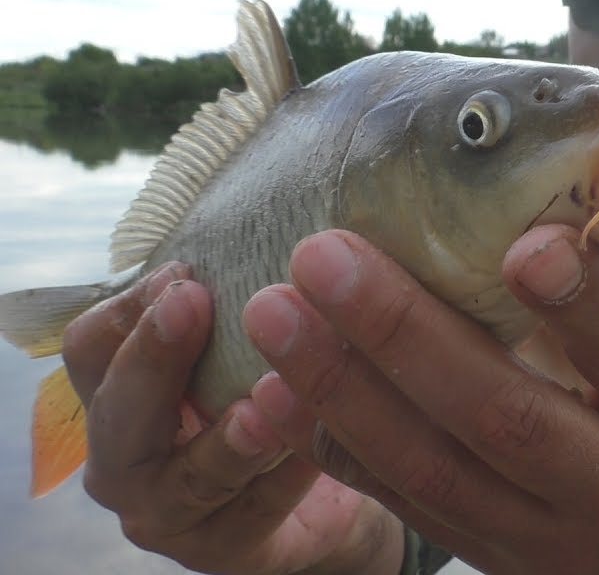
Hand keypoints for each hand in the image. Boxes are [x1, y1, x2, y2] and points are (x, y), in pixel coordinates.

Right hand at [61, 263, 400, 574]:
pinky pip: (256, 512)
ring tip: (264, 400)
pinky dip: (288, 474)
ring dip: (228, 436)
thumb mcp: (243, 344)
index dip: (133, 308)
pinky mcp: (225, 551)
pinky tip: (318, 445)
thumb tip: (287, 232)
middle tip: (192, 303)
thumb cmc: (271, 395)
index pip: (93, 346)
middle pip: (116, 412)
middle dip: (153, 356)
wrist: (328, 490)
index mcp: (119, 393)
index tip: (189, 269)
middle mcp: (126, 457)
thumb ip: (237, 299)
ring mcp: (168, 513)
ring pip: (187, 477)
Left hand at [242, 227, 598, 573]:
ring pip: (433, 466)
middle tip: (325, 257)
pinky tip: (282, 387)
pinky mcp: (492, 560)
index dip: (580, 301)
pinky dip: (338, 443)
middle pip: (507, 416)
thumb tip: (526, 207)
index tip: (522, 242)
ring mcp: (549, 540)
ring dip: (343, 387)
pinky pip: (404, 502)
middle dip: (405, 334)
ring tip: (276, 313)